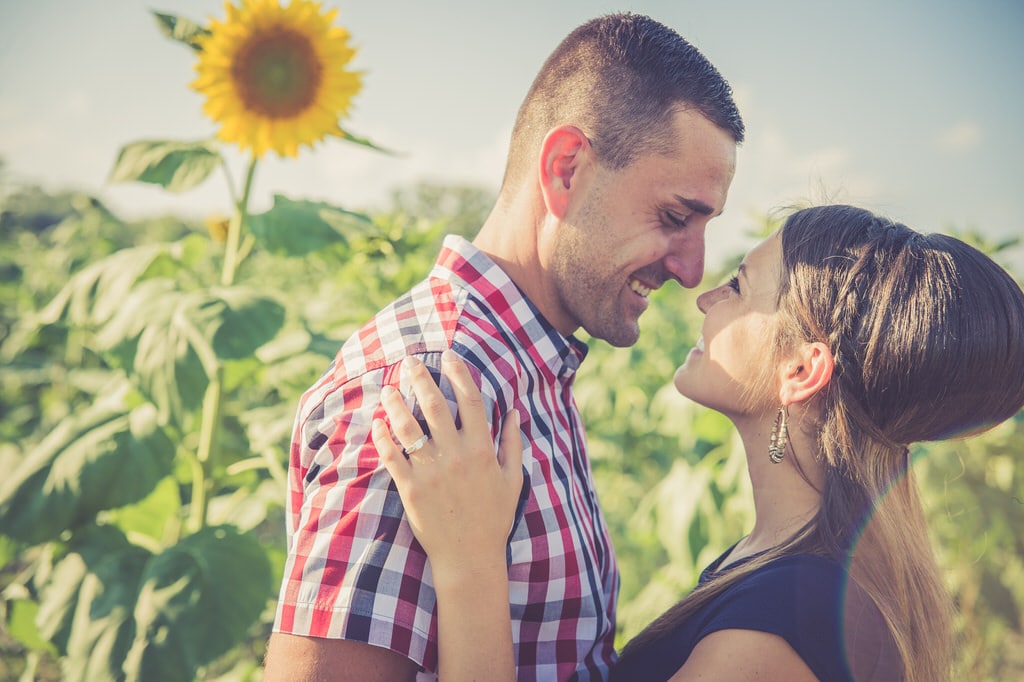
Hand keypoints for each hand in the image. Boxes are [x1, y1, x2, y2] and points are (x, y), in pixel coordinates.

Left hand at [372, 350, 522, 583]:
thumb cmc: (494, 519)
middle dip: (421, 378)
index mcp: (483, 450)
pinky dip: (382, 437)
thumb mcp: (513, 480)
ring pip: (409, 428)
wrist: (470, 559)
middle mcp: (456, 456)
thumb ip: (512, 444)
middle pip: (436, 406)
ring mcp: (431, 473)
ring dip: (396, 403)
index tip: (448, 356)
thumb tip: (514, 412)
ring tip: (389, 388)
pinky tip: (377, 423)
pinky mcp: (411, 490)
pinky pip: (392, 457)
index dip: (459, 374)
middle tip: (410, 362)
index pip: (471, 401)